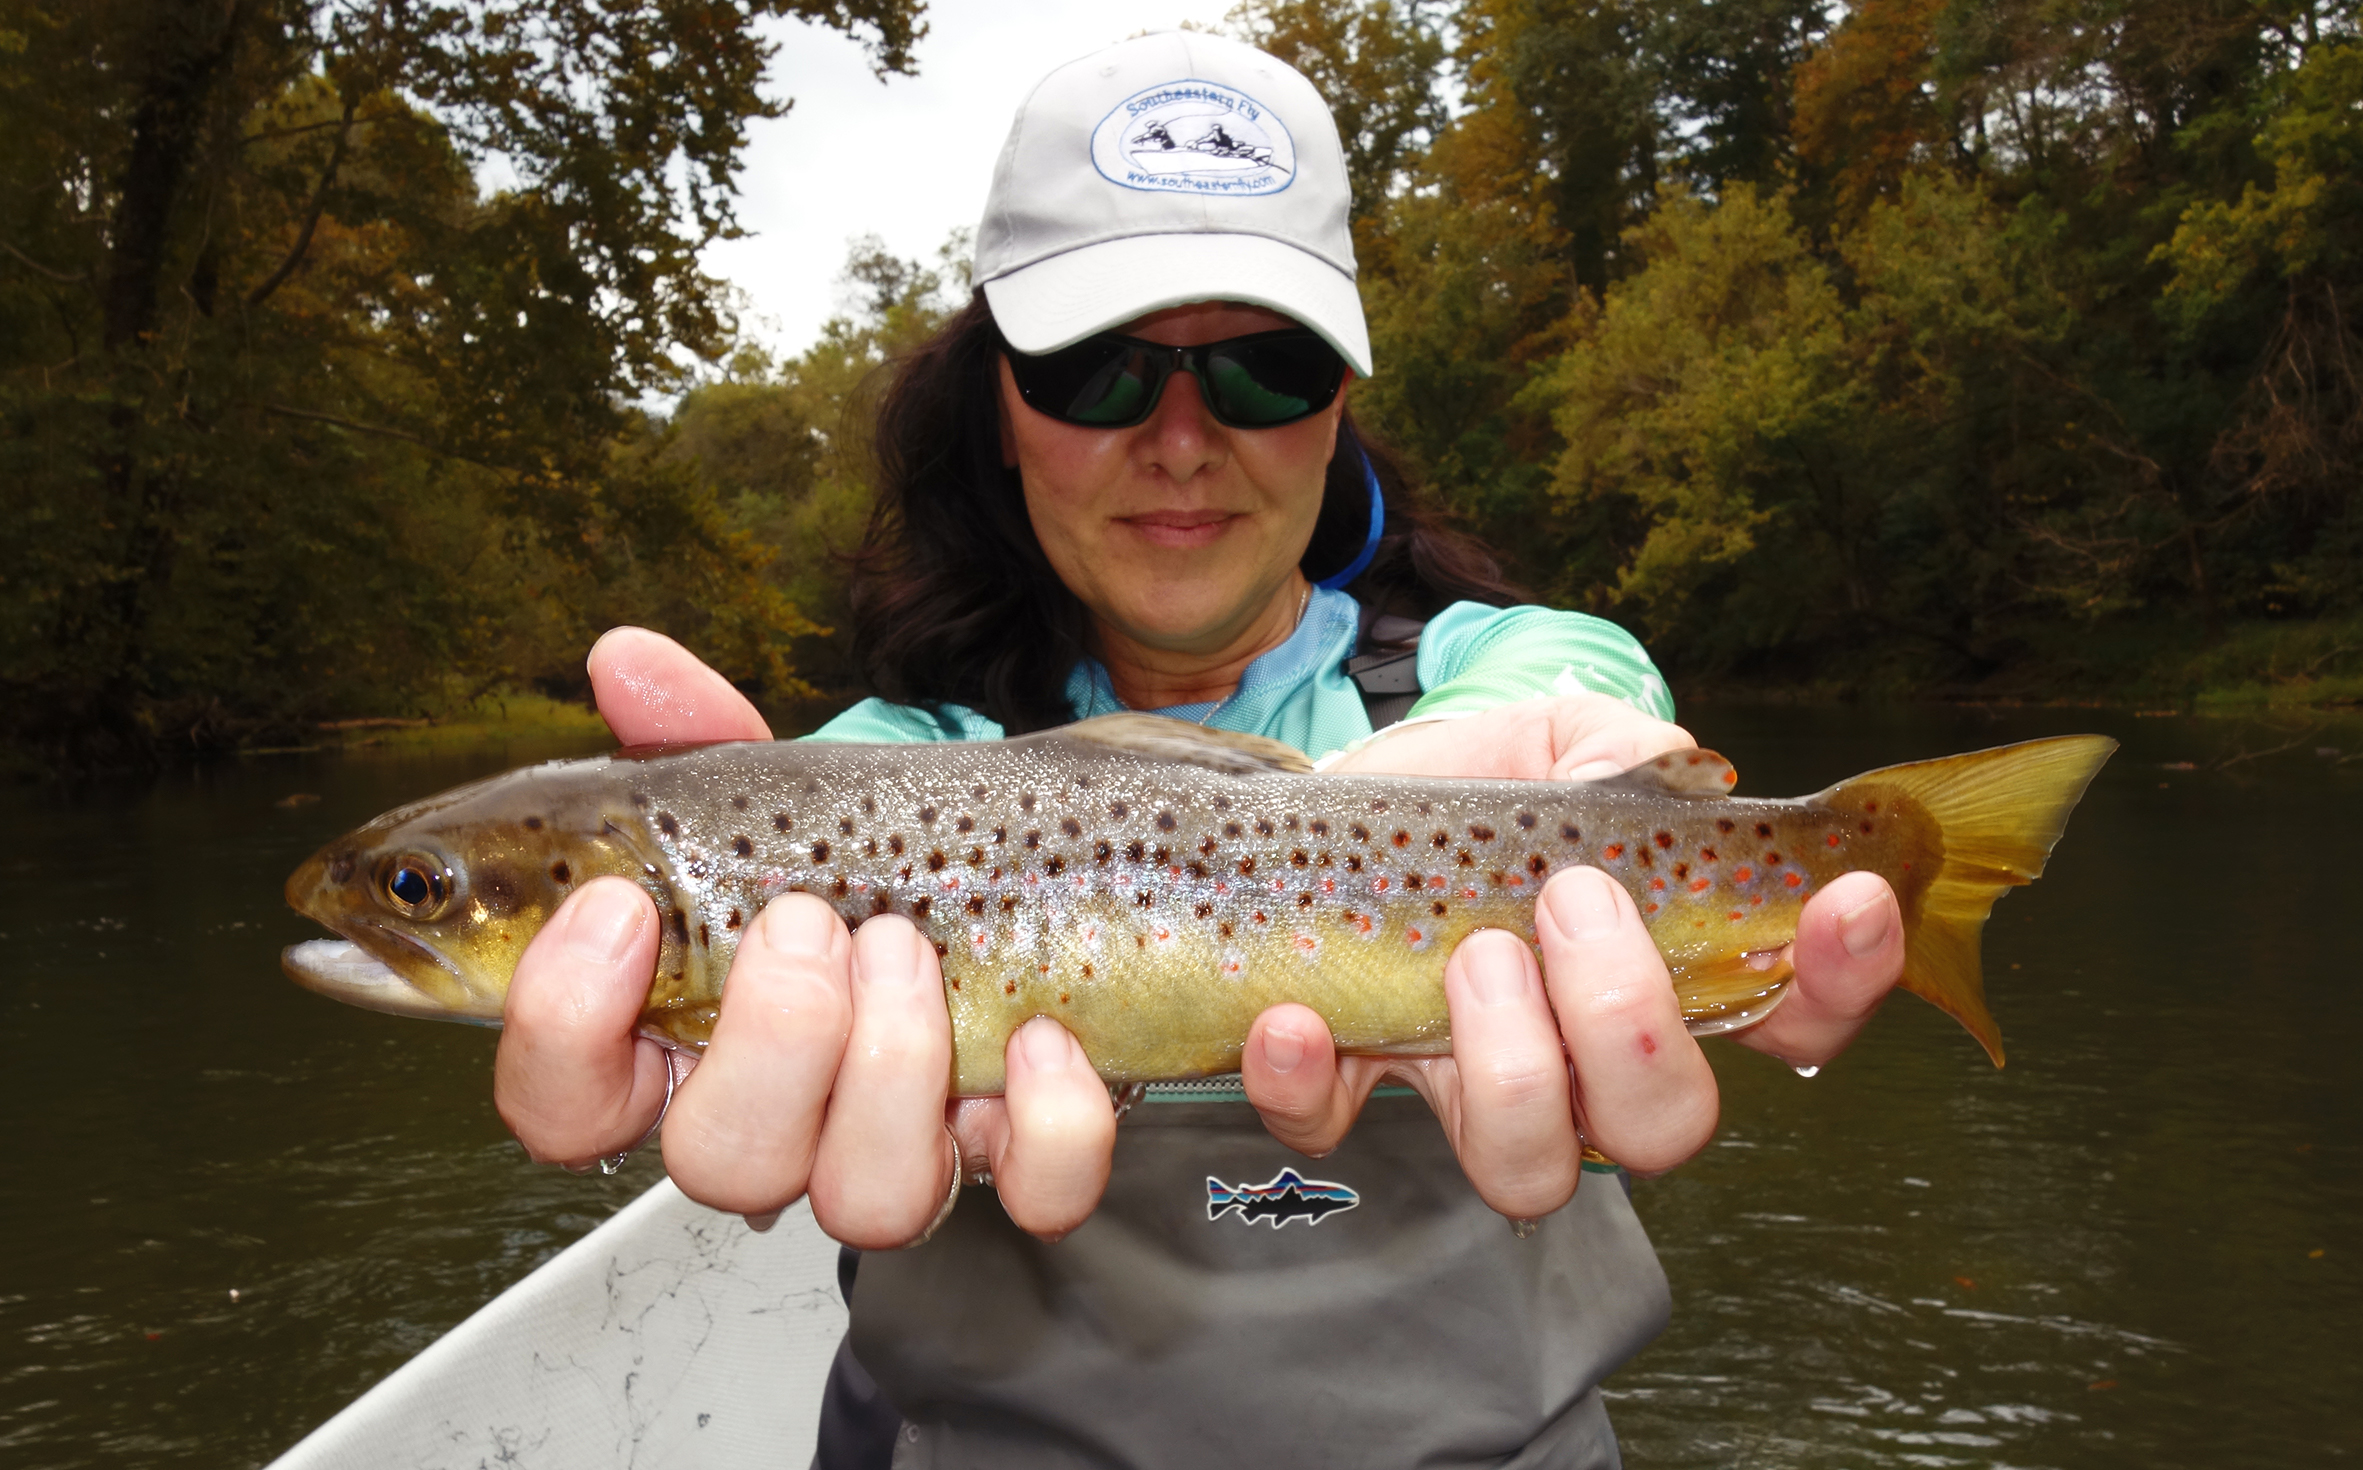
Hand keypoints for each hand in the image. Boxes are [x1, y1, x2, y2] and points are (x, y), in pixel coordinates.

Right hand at [493, 628, 1117, 1243]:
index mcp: (680, 1042)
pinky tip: (1042, 1033)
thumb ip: (691, 732)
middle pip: (720, 1164)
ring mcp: (905, 1147)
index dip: (564, 1026)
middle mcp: (784, 1122)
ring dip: (893, 1062)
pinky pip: (1037, 1188)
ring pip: (867, 1198)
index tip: (620, 907)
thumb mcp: (775, 788)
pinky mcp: (1026, 1151)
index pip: (562, 1106)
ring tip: (911, 948)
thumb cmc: (871, 850)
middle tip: (810, 920)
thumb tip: (622, 658)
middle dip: (770, 1038)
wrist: (1032, 870)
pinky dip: (1048, 1114)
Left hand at [1249, 696, 1905, 1218]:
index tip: (1843, 904)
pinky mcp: (1341, 1085)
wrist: (1305, 806)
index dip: (1836, 982)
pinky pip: (1333, 1131)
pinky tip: (1294, 1017)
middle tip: (1574, 902)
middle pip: (1665, 1123)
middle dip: (1634, 1024)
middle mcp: (1576, 1055)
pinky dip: (1310, 1082)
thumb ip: (1612, 747)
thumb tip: (1649, 774)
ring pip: (1529, 1168)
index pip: (1791, 1014)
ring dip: (1513, 1067)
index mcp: (1656, 968)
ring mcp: (1460, 1083)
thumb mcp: (1543, 740)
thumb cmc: (1454, 787)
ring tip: (1473, 956)